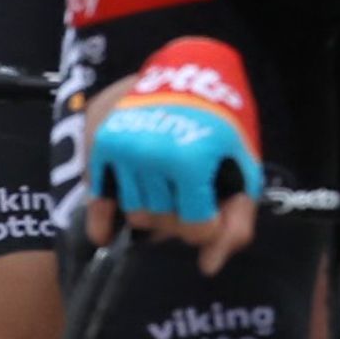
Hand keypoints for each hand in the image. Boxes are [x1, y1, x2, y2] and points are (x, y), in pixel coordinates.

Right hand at [82, 47, 262, 276]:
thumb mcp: (242, 166)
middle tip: (187, 193)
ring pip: (135, 215)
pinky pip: (97, 202)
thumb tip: (208, 266)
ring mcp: (123, 150)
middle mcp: (151, 155)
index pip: (197, 229)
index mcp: (191, 160)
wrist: (184, 71)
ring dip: (152, 210)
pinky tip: (107, 233)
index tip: (211, 209)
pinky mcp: (101, 146)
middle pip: (164, 224)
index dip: (208, 225)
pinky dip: (102, 222)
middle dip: (179, 216)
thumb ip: (237, 219)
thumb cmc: (220, 123)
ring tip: (165, 187)